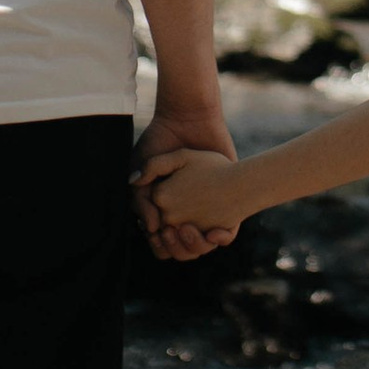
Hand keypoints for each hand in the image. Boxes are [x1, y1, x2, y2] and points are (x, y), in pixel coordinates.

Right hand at [134, 101, 239, 258]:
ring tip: (189, 230)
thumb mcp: (143, 168)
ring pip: (203, 245)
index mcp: (164, 208)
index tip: (159, 233)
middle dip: (177, 247)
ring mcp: (207, 209)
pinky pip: (228, 233)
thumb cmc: (160, 141)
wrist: (188, 119)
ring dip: (196, 246)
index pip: (162, 241)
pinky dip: (222, 238)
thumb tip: (151, 228)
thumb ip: (140, 198)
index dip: (159, 244)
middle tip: (172, 233)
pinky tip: (213, 232)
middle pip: (183, 249)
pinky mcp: (228, 202)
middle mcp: (186, 212)